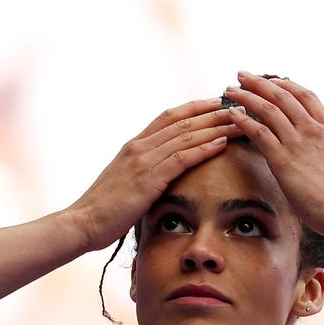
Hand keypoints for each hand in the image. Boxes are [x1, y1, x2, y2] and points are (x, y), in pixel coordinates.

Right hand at [67, 98, 241, 251]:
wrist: (83, 222)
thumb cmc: (102, 208)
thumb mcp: (123, 182)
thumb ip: (141, 172)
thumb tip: (159, 175)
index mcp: (133, 145)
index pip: (169, 117)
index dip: (195, 107)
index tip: (217, 102)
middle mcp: (139, 147)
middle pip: (183, 121)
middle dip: (213, 113)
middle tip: (239, 106)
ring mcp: (143, 161)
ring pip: (186, 136)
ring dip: (216, 126)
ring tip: (240, 121)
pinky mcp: (148, 179)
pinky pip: (182, 158)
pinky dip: (204, 148)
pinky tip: (222, 142)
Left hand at [224, 72, 323, 242]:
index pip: (306, 96)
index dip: (285, 85)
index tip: (271, 81)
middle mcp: (313, 130)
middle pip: (283, 96)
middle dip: (260, 83)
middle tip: (242, 75)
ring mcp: (298, 143)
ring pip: (268, 109)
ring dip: (246, 96)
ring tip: (230, 90)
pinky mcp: (283, 160)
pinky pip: (259, 132)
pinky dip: (243, 120)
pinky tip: (232, 114)